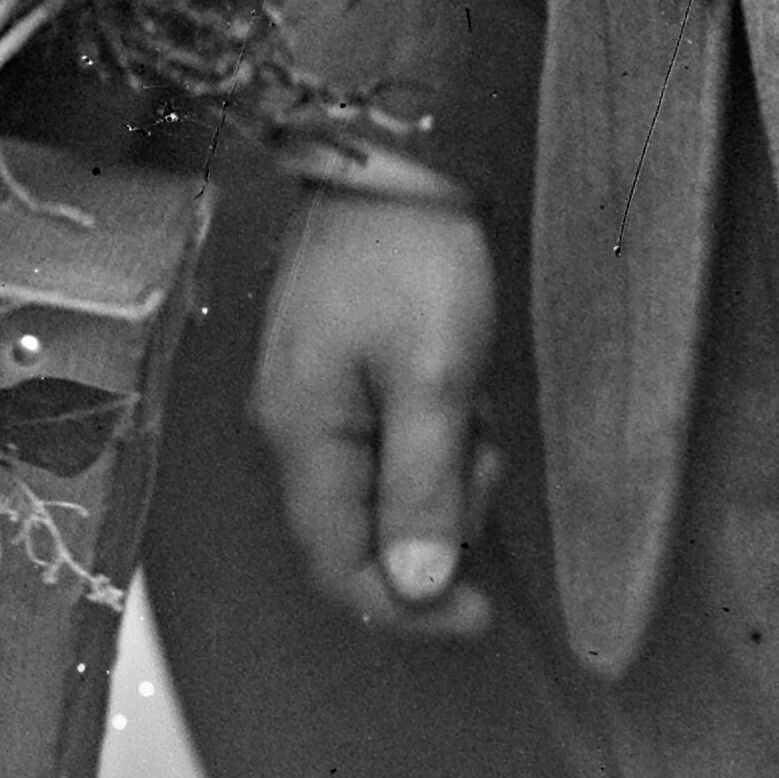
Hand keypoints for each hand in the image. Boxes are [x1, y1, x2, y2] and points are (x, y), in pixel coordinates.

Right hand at [248, 180, 504, 638]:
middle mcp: (291, 432)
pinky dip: (432, 444)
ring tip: (476, 412)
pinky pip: (384, 452)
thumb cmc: (411, 262)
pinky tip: (458, 393)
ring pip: (380, 495)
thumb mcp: (437, 380)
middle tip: (486, 458)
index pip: (339, 569)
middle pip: (360, 538)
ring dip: (441, 478)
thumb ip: (423, 488)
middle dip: (437, 525)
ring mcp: (309, 406)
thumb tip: (415, 588)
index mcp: (303, 437)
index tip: (480, 613)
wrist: (390, 164)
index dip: (407, 611)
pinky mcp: (333, 383)